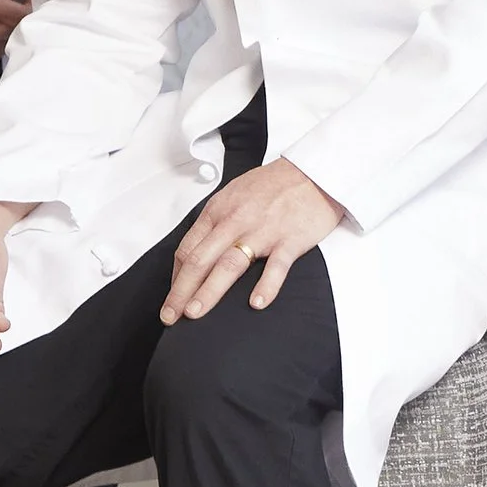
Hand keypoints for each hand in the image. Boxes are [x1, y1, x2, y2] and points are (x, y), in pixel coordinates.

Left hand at [163, 158, 346, 322]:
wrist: (315, 170)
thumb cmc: (275, 184)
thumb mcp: (235, 194)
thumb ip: (217, 221)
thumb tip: (199, 251)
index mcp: (220, 210)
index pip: (188, 248)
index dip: (176, 278)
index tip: (173, 299)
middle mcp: (236, 220)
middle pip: (200, 260)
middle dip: (181, 292)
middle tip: (171, 316)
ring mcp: (263, 230)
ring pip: (229, 264)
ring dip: (209, 291)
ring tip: (195, 314)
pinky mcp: (290, 239)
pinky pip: (276, 266)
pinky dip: (266, 286)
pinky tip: (257, 303)